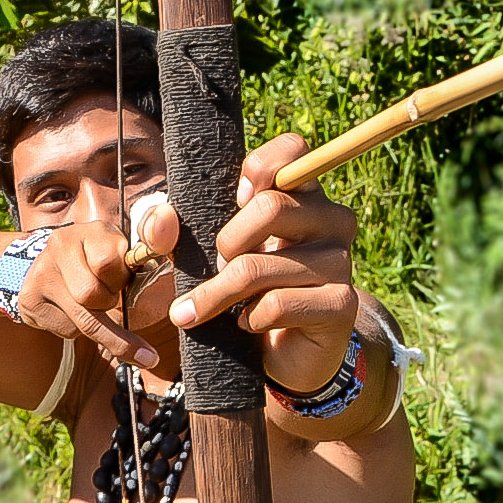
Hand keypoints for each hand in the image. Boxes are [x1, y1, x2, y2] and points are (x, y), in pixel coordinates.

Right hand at [13, 198, 173, 362]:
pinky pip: (66, 330)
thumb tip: (169, 252)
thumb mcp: (118, 250)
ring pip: (82, 320)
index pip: (109, 262)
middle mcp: (60, 246)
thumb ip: (142, 256)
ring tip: (92, 306)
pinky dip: (77, 329)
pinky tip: (70, 310)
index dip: (120, 279)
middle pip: (92, 295)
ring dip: (97, 323)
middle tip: (107, 296)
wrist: (42, 264)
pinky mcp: (29, 301)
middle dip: (108, 303)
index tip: (123, 280)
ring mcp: (40, 274)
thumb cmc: (95, 261)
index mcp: (90, 231)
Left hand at [160, 134, 359, 395]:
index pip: (294, 149)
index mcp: (306, 196)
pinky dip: (249, 320)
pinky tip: (249, 324)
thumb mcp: (210, 254)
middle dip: (227, 242)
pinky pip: (277, 304)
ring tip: (205, 308)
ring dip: (218, 294)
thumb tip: (161, 218)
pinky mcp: (341, 304)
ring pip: (263, 266)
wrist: (287, 352)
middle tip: (218, 264)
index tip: (235, 198)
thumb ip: (179, 232)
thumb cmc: (248, 291)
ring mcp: (341, 261)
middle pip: (271, 207)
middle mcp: (333, 220)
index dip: (257, 167)